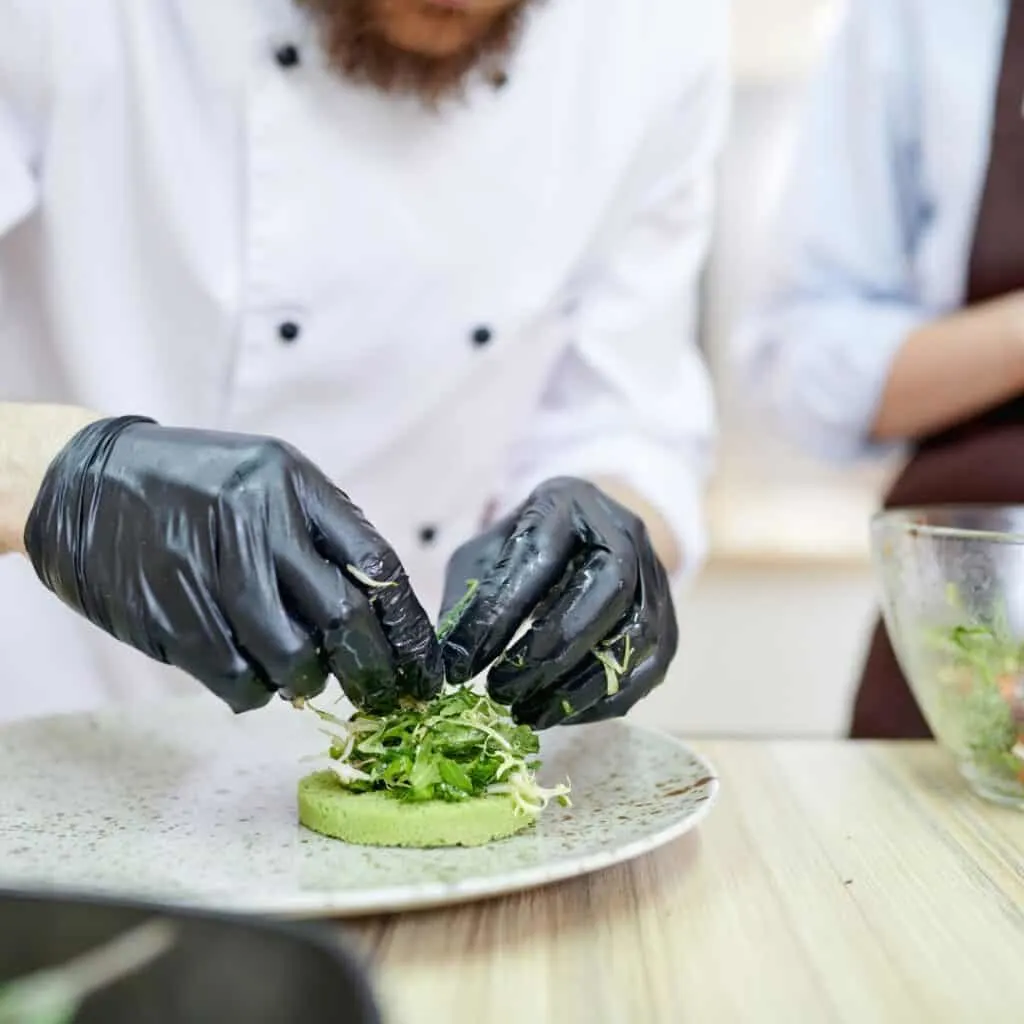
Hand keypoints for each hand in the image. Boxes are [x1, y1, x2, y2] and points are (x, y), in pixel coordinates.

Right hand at [24, 417, 442, 712]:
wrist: (86, 481)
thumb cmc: (190, 484)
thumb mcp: (265, 480)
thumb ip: (317, 535)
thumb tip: (375, 612)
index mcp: (292, 484)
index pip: (376, 563)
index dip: (409, 625)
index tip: (425, 665)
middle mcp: (258, 524)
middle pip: (345, 617)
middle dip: (375, 668)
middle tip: (385, 693)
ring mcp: (214, 573)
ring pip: (294, 657)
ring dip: (309, 680)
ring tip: (302, 672)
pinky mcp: (174, 618)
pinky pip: (239, 680)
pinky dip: (256, 692)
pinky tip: (253, 676)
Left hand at [439, 477, 677, 728]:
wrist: (587, 536)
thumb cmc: (523, 548)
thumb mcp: (484, 556)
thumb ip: (467, 600)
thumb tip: (447, 661)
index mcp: (567, 501)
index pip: (539, 556)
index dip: (500, 615)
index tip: (463, 665)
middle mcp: (623, 530)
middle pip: (607, 589)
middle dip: (550, 651)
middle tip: (500, 692)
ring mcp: (655, 573)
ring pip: (636, 632)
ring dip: (579, 684)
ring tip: (527, 712)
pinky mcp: (669, 616)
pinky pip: (651, 664)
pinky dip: (606, 698)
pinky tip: (562, 712)